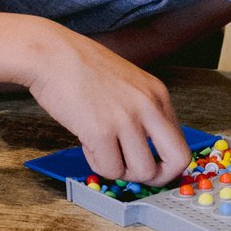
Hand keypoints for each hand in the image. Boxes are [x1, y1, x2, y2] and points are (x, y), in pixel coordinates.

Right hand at [2, 18, 186, 183]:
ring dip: (120, 169)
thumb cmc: (80, 67)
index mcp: (157, 94)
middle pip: (177, 161)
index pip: (181, 142)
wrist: (49, 54)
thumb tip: (146, 148)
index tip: (150, 165)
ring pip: (141, 172)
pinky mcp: (100, 132)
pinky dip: (97, 164)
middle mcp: (148, 106)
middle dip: (158, 176)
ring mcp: (126, 119)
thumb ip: (142, 110)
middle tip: (135, 172)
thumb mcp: (127, 82)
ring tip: (102, 150)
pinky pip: (109, 169)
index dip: (166, 163)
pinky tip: (86, 143)